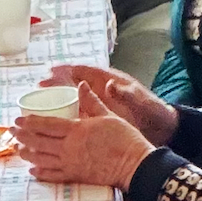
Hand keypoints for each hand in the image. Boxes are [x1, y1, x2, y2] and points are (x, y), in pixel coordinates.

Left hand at [15, 83, 152, 188]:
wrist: (135, 164)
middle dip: (23, 136)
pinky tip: (32, 170)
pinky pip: (53, 175)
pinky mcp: (75, 176)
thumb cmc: (124, 138)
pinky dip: (41, 173)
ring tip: (17, 149)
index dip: (30, 122)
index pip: (47, 125)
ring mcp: (71, 163)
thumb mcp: (108, 115)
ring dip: (27, 154)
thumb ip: (91, 101)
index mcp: (77, 130)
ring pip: (42, 159)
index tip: (18, 120)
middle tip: (11, 132)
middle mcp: (70, 147)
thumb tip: (81, 84)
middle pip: (39, 142)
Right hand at [43, 62, 177, 145]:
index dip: (67, 70)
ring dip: (57, 100)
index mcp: (111, 82)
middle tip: (37, 86)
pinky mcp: (99, 119)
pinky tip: (53, 124)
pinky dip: (66, 118)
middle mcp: (102, 92)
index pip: (85, 72)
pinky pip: (79, 115)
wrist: (164, 130)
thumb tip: (109, 85)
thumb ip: (126, 94)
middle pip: (74, 84)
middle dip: (56, 84)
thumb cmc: (154, 113)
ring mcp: (100, 106)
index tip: (51, 71)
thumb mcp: (142, 103)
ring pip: (74, 100)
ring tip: (39, 104)